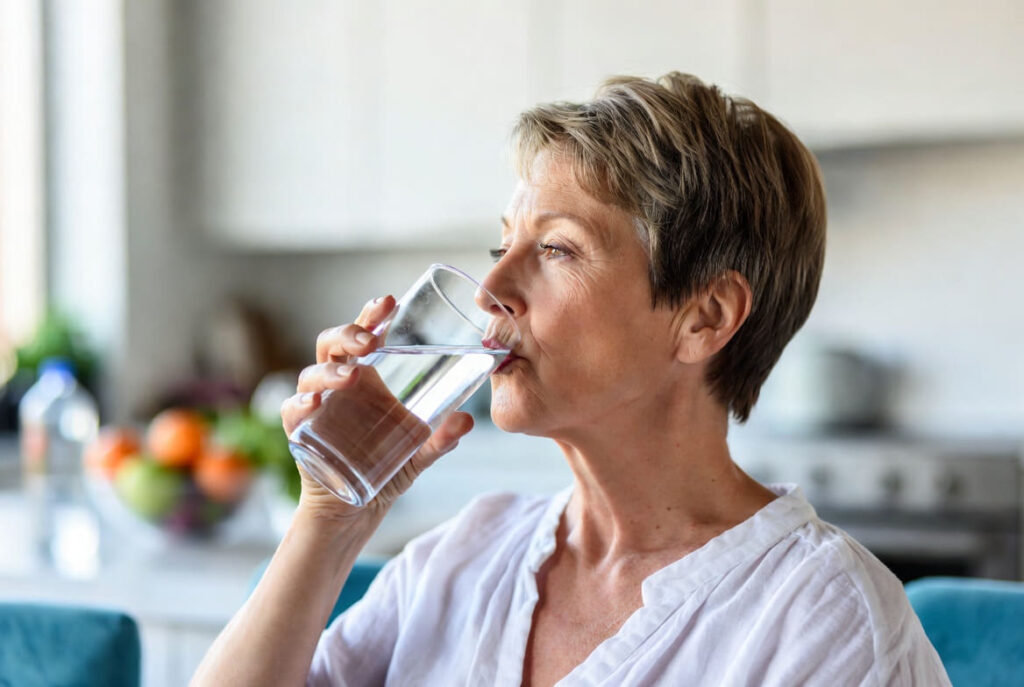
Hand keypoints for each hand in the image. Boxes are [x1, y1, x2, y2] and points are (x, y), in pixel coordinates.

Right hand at [280, 295, 473, 522]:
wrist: (355, 509)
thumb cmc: (386, 469)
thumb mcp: (420, 453)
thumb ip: (440, 438)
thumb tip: (467, 420)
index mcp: (367, 377)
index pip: (364, 334)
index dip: (372, 315)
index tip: (389, 302)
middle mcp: (339, 386)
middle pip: (332, 344)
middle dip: (348, 334)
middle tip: (368, 339)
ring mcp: (317, 407)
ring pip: (311, 374)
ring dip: (329, 371)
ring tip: (351, 376)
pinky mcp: (300, 433)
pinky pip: (292, 412)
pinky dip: (300, 405)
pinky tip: (315, 405)